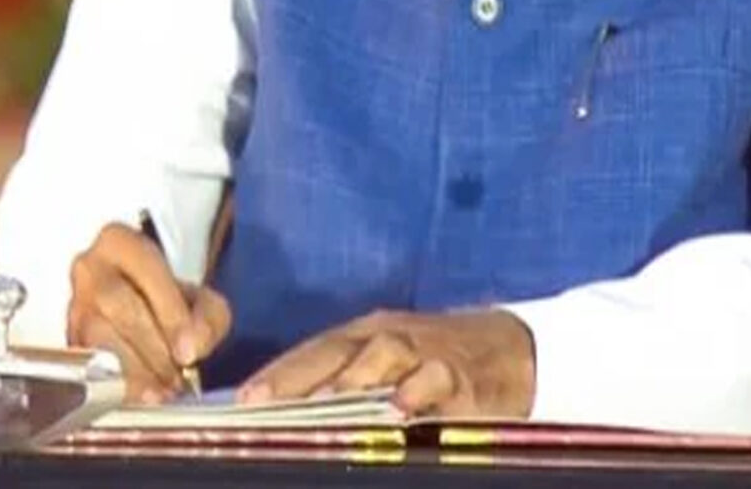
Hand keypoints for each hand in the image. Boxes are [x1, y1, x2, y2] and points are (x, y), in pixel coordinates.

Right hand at [66, 222, 230, 404]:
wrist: (140, 311)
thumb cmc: (168, 302)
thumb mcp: (202, 300)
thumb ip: (208, 318)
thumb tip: (192, 346)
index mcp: (120, 242)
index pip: (145, 271)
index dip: (169, 314)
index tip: (188, 351)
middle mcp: (89, 269)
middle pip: (119, 307)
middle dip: (154, 349)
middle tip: (179, 377)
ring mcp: (73, 306)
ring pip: (97, 340)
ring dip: (136, 371)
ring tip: (163, 388)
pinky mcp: (67, 342)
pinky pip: (87, 367)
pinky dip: (118, 386)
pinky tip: (141, 395)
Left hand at [239, 309, 535, 417]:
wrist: (507, 349)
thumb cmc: (433, 362)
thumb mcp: (386, 366)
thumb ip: (345, 385)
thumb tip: (287, 415)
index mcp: (364, 336)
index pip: (313, 351)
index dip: (278, 372)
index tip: (242, 398)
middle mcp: (389, 337)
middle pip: (336, 350)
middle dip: (296, 375)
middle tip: (262, 400)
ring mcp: (424, 351)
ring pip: (383, 354)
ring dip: (352, 377)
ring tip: (322, 402)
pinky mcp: (461, 374)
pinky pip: (437, 377)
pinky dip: (418, 389)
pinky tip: (399, 408)